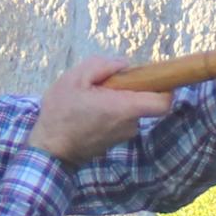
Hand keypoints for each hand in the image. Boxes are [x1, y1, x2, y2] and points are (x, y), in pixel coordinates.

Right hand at [27, 56, 176, 164]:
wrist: (50, 151)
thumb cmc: (61, 114)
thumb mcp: (74, 78)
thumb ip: (102, 65)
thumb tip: (124, 64)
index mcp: (124, 108)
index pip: (164, 102)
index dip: (165, 88)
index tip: (152, 76)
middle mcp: (130, 125)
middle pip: (145, 101)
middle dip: (130, 89)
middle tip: (105, 84)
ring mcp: (123, 135)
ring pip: (130, 110)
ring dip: (117, 101)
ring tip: (91, 98)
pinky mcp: (114, 141)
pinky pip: (120, 120)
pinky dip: (111, 112)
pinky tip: (89, 110)